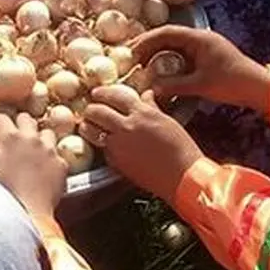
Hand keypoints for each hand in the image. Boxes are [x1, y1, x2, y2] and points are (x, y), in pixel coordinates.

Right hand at [0, 112, 66, 221]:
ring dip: (37, 137)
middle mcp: (32, 138)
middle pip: (26, 118)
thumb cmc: (1, 193)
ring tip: (30, 148)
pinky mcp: (61, 165)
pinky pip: (57, 154)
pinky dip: (49, 157)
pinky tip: (42, 166)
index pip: (0, 117)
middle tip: (10, 134)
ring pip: (46, 132)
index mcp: (11, 137)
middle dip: (16, 123)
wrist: (28, 215)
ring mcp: (50, 151)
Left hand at [80, 87, 202, 203]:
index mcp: (141, 113)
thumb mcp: (168, 121)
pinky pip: (102, 149)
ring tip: (88, 125)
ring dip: (88, 126)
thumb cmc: (181, 148)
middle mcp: (126, 126)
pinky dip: (102, 145)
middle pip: (96, 111)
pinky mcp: (116, 162)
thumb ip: (152, 107)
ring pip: (91, 130)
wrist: (182, 176)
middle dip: (91, 108)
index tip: (97, 93)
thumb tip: (146, 95)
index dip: (102, 92)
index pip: (113, 96)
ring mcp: (118, 145)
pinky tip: (106, 144)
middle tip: (90, 109)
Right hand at [129, 26, 269, 110]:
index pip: (167, 32)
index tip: (132, 51)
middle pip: (168, 36)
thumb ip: (174, 85)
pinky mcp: (207, 56)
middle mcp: (201, 38)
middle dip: (149, 45)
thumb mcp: (201, 85)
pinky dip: (169, 60)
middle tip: (132, 57)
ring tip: (142, 64)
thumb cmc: (233, 83)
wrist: (260, 88)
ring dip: (158, 53)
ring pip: (175, 45)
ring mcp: (205, 46)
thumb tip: (152, 87)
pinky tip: (160, 70)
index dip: (146, 41)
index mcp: (199, 38)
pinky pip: (182, 54)